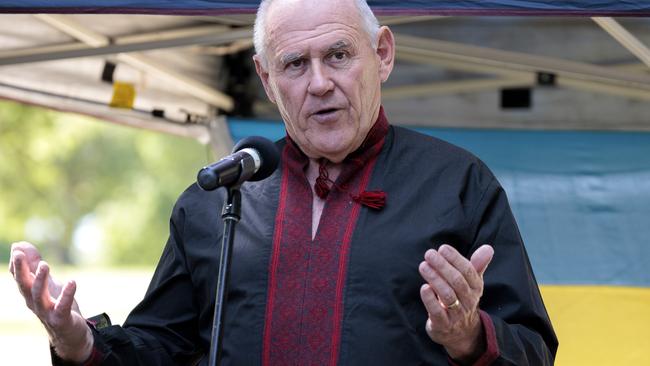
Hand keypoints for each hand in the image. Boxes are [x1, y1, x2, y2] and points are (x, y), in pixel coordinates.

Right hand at [9, 241, 92, 361]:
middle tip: (19, 254)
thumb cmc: (55, 304)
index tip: (17, 249)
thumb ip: (33, 265)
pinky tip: (72, 282)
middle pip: (24, 285)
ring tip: (44, 264)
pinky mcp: (61, 318)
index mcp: (30, 293)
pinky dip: (66, 294)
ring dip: (40, 279)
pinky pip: (62, 306)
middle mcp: (34, 302)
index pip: (19, 277)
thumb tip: (18, 245)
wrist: (70, 333)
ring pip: (39, 295)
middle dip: (20, 269)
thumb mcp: (45, 283)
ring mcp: (47, 311)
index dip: (16, 264)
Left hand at [418, 244, 493, 363]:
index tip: (442, 248)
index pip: (468, 271)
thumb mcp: (472, 283)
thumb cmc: (463, 300)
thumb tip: (488, 248)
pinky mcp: (443, 324)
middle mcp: (468, 301)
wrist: (463, 333)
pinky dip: (430, 300)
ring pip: (447, 295)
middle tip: (429, 254)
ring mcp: (456, 314)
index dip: (455, 258)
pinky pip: (437, 312)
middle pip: (457, 281)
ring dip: (434, 279)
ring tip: (423, 266)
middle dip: (443, 266)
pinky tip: (424, 288)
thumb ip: (477, 265)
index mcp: (476, 288)